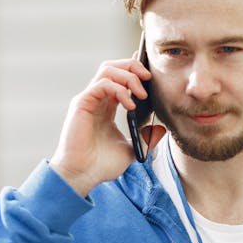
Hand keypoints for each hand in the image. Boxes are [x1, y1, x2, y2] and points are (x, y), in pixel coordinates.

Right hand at [50, 55, 165, 196]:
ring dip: (128, 76)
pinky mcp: (82, 104)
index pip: (119, 77)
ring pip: (107, 70)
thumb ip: (145, 138)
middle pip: (112, 67)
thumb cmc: (101, 165)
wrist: (83, 176)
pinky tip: (130, 105)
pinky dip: (119, 90)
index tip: (149, 69)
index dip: (133, 68)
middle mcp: (96, 99)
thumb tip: (161, 129)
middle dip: (133, 66)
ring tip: (142, 93)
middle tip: (149, 78)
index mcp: (106, 106)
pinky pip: (102, 85)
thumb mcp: (131, 150)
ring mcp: (88, 100)